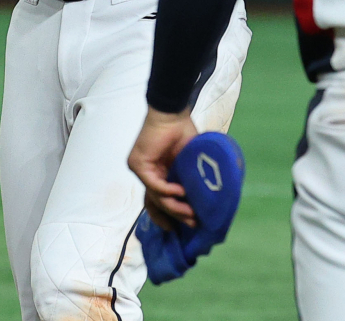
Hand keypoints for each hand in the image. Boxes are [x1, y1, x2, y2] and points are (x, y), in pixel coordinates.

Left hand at [128, 106, 198, 229]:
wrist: (173, 113)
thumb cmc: (184, 133)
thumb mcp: (190, 162)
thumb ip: (192, 180)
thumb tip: (207, 203)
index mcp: (160, 174)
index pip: (158, 203)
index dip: (170, 217)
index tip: (184, 229)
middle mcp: (148, 175)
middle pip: (156, 204)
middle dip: (175, 217)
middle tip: (192, 224)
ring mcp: (141, 170)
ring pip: (155, 197)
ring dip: (174, 207)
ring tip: (190, 212)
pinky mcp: (137, 164)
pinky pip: (152, 184)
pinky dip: (166, 190)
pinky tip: (180, 191)